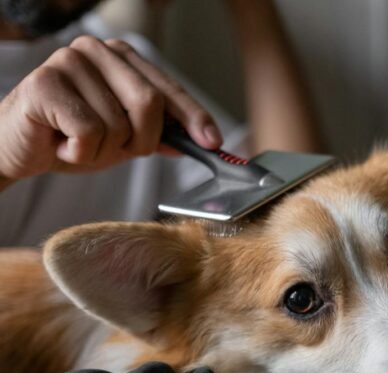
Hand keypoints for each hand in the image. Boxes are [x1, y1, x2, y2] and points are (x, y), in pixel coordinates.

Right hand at [0, 35, 221, 183]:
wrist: (21, 147)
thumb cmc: (73, 136)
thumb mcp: (125, 139)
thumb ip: (159, 135)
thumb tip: (200, 140)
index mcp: (122, 58)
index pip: (168, 89)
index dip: (194, 117)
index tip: (213, 142)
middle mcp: (97, 51)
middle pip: (149, 104)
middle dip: (141, 141)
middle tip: (119, 149)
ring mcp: (69, 62)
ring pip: (118, 126)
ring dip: (103, 152)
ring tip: (79, 144)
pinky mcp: (44, 83)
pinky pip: (88, 133)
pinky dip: (80, 153)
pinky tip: (62, 144)